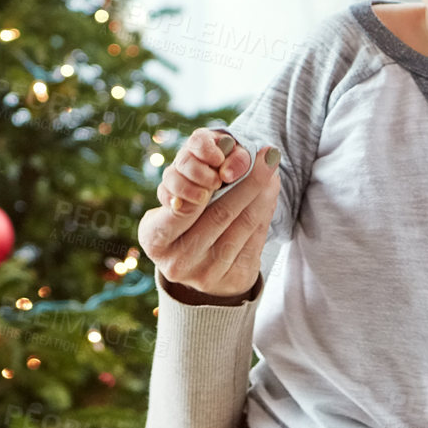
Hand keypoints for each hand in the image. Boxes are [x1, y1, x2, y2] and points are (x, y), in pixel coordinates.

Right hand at [137, 128, 281, 299]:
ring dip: (262, 192)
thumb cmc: (182, 219)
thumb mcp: (175, 198)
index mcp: (155, 237)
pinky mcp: (233, 279)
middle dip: (247, 180)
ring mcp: (206, 274)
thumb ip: (193, 172)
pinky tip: (271, 190)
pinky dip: (266, 209)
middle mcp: (177, 261)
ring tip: (272, 168)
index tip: (229, 154)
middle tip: (266, 155)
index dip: (207, 177)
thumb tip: (230, 148)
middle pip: (220, 213)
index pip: (184, 204)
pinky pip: (256, 238)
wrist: (194, 266)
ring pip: (243, 224)